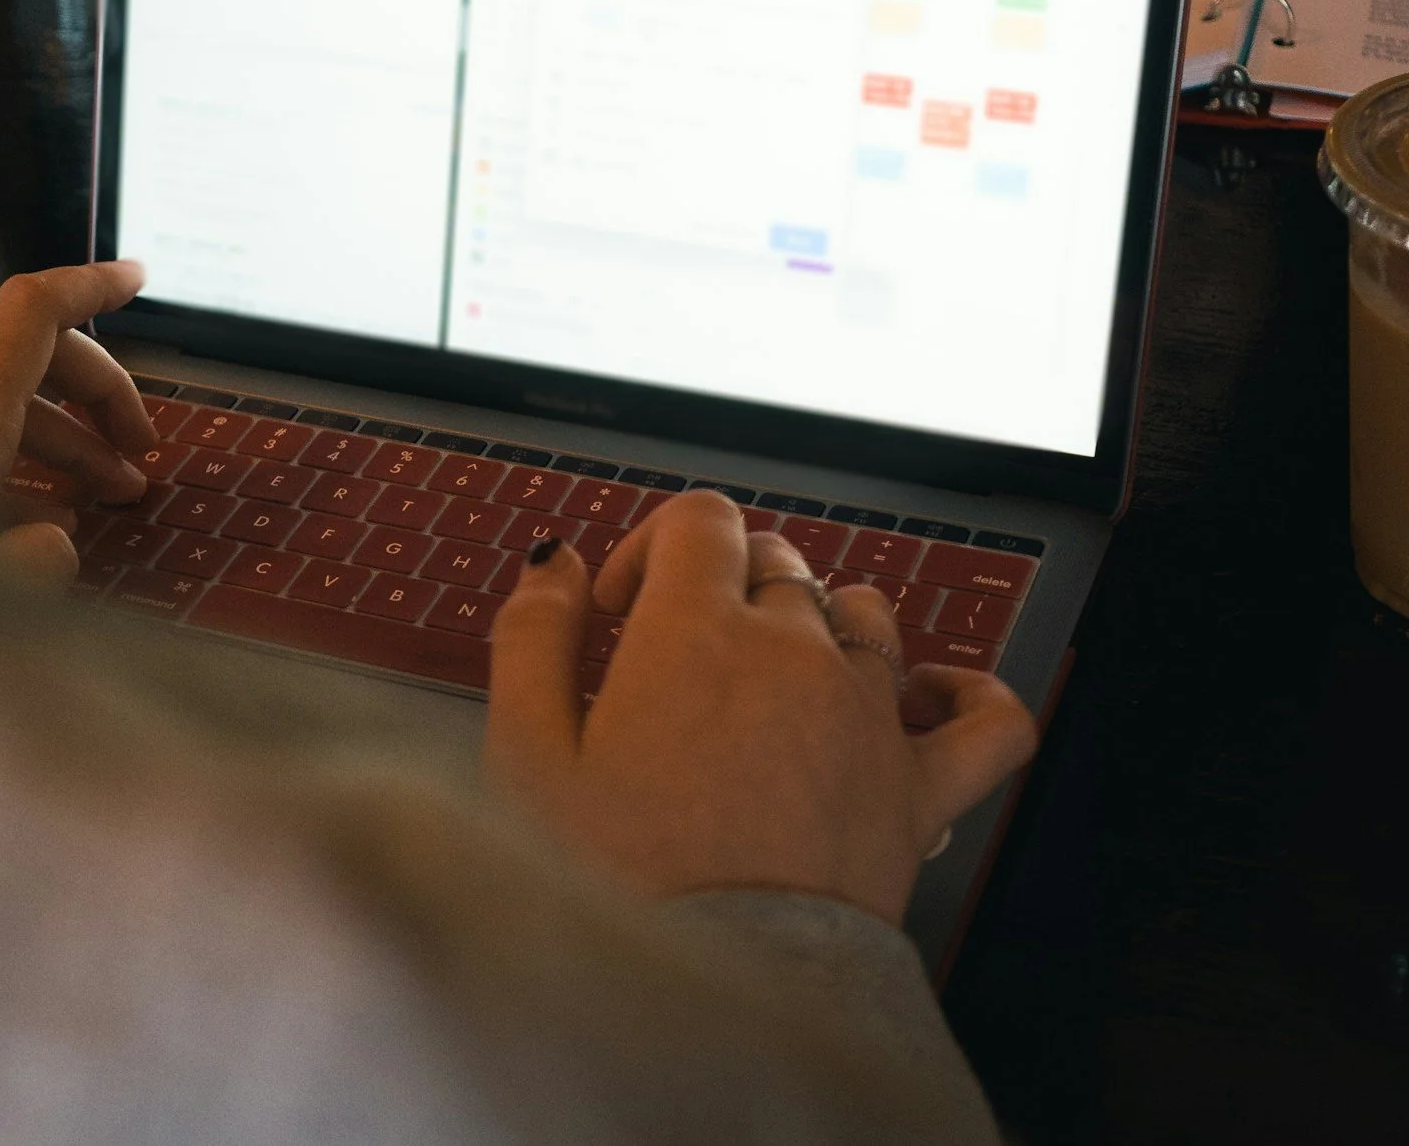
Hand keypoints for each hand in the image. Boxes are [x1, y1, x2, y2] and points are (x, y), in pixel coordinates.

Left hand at [0, 262, 153, 582]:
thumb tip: (53, 548)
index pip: (34, 310)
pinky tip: (39, 526)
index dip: (91, 287)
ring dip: (62, 440)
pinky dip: (10, 466)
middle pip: (30, 356)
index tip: (140, 281)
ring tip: (114, 498)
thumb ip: (29, 570)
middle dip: (98, 394)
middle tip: (143, 452)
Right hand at [486, 493, 1036, 923]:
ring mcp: (867, 714)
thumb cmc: (616, 886)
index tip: (622, 608)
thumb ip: (533, 637)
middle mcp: (793, 651)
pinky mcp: (921, 790)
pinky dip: (966, 694)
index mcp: (696, 633)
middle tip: (683, 663)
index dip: (653, 547)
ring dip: (819, 626)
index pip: (701, 519)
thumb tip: (553, 562)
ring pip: (863, 612)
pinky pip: (987, 717)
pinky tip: (929, 698)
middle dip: (722, 588)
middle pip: (775, 560)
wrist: (713, 997)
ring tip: (775, 683)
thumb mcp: (529, 758)